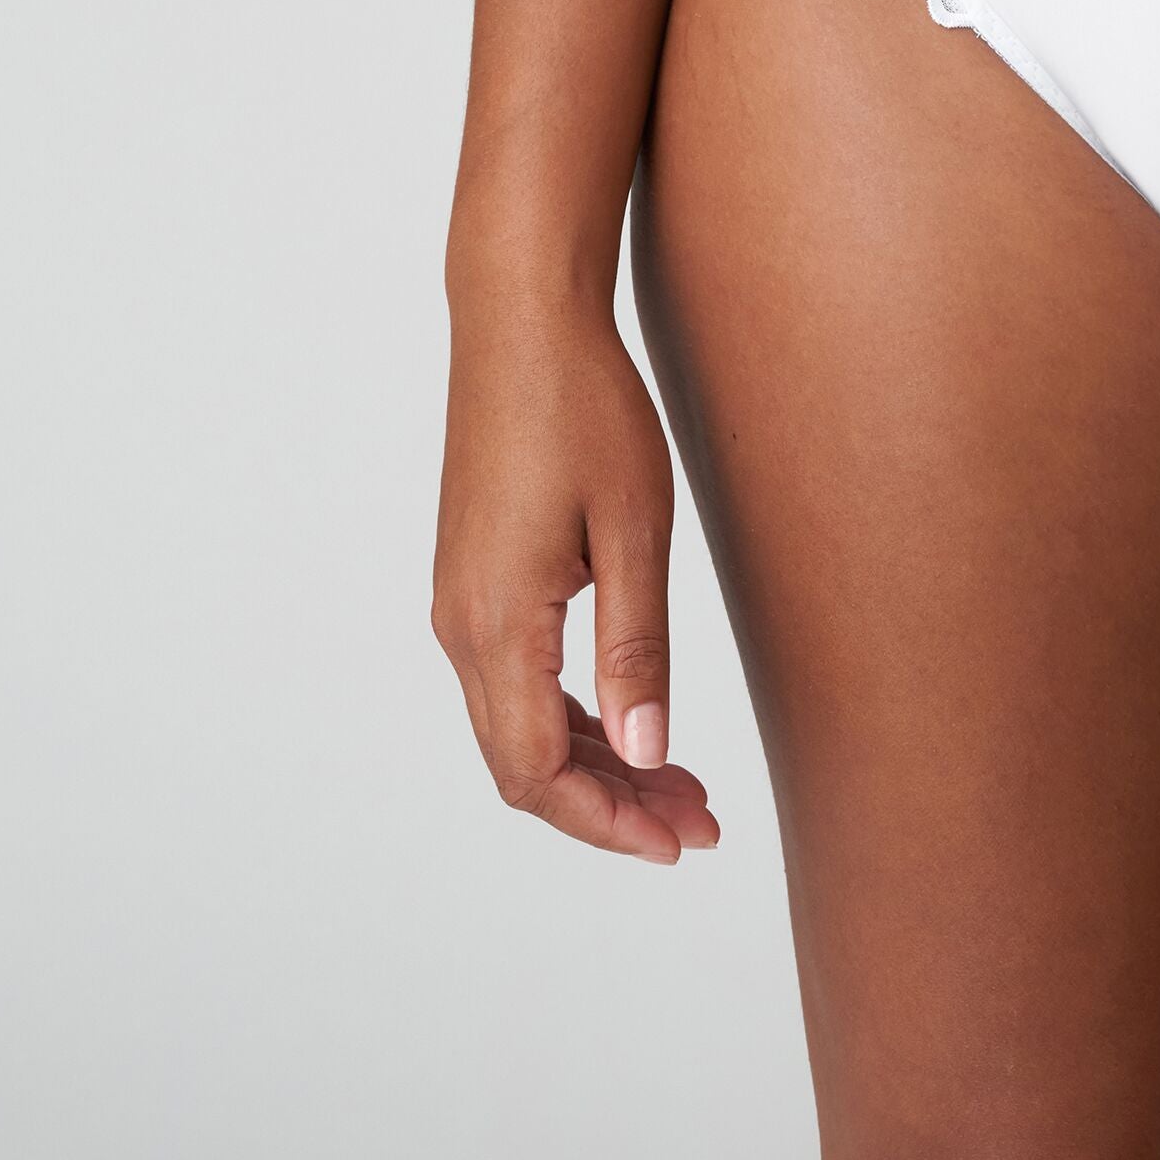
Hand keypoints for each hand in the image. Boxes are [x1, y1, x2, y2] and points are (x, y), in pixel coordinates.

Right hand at [433, 292, 721, 863]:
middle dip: (611, 805)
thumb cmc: (584, 406)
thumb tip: (648, 751)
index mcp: (498, 623)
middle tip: (699, 820)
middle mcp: (461, 626)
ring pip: (516, 726)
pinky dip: (569, 715)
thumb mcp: (633, 527)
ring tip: (681, 780)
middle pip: (523, 765)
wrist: (520, 317)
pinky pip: (512, 680)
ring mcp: (460, 602)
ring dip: (594, 763)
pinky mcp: (473, 578)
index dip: (608, 821)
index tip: (680, 842)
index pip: (539, 774)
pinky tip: (627, 715)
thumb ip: (636, 647)